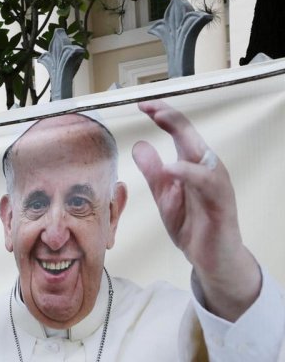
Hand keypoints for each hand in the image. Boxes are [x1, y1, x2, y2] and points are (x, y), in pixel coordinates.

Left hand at [132, 100, 259, 320]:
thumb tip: (139, 145)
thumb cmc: (192, 224)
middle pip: (190, 135)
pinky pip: (207, 184)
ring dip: (181, 134)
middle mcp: (206, 169)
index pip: (179, 132)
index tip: (142, 103)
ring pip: (201, 153)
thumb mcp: (164, 195)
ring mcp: (215, 185)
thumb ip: (153, 171)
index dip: (162, 115)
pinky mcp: (220, 204)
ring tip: (159, 119)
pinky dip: (190, 173)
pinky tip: (172, 167)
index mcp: (192, 165)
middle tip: (149, 104)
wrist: (212, 258)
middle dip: (170, 116)